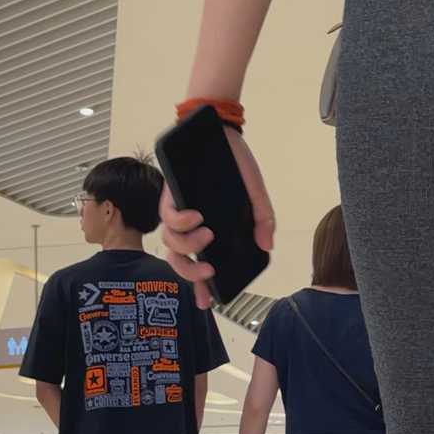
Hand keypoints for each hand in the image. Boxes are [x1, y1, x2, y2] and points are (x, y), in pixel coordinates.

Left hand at [160, 126, 275, 310]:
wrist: (220, 130)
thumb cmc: (235, 164)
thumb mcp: (255, 195)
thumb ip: (263, 221)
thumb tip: (266, 246)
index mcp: (207, 230)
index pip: (199, 264)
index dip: (200, 287)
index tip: (207, 304)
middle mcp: (189, 224)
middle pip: (178, 260)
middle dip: (191, 272)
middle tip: (209, 271)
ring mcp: (177, 209)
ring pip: (170, 242)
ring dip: (188, 245)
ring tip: (207, 235)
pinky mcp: (169, 194)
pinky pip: (167, 216)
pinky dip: (181, 220)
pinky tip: (196, 216)